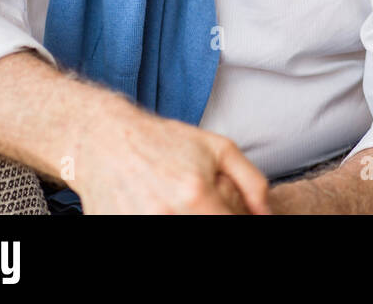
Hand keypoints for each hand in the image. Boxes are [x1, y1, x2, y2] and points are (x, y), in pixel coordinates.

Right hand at [74, 101, 271, 214]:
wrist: (105, 140)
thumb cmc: (164, 142)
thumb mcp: (218, 149)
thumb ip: (252, 183)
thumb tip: (267, 215)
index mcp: (195, 195)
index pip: (230, 225)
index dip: (236, 218)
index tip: (227, 210)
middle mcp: (167, 215)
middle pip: (210, 230)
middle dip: (213, 217)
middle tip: (204, 203)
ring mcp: (142, 225)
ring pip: (181, 230)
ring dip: (188, 219)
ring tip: (182, 202)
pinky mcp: (122, 228)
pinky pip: (156, 232)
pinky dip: (166, 220)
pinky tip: (160, 205)